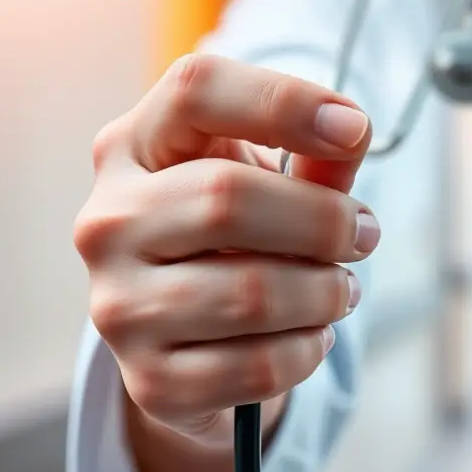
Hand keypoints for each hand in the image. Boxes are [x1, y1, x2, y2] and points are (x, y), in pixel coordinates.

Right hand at [74, 53, 378, 452]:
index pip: (195, 91)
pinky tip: (310, 336)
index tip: (353, 128)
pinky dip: (308, 351)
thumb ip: (313, 159)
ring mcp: (119, 306)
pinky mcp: (151, 381)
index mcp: (132, 149)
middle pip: (227, 198)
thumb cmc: (235, 239)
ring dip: (325, 293)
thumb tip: (351, 132)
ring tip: (339, 291)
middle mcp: (107, 222)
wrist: (190, 342)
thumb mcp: (268, 182)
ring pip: (251, 293)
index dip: (283, 100)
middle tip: (363, 235)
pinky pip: (258, 366)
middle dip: (323, 220)